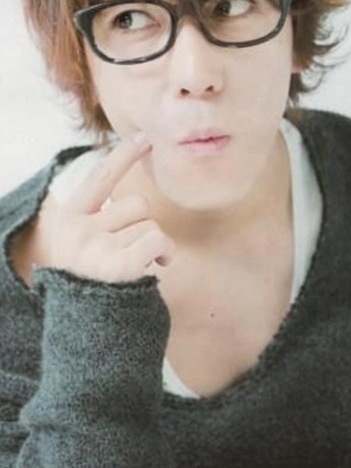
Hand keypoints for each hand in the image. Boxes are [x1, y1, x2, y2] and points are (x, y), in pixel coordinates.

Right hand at [33, 133, 175, 282]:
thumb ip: (98, 221)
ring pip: (148, 222)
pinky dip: (164, 251)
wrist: (85, 333)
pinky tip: (158, 264)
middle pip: (136, 205)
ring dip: (153, 242)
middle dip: (143, 227)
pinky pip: (156, 237)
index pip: (100, 178)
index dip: (124, 155)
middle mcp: (75, 228)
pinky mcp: (115, 264)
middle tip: (133, 251)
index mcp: (65, 219)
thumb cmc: (91, 286)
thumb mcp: (82, 247)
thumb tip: (128, 203)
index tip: (146, 136)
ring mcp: (93, 245)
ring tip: (140, 263)